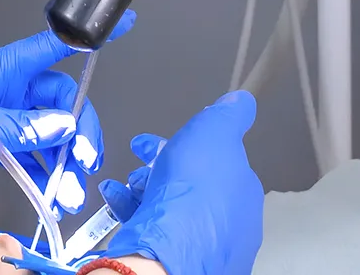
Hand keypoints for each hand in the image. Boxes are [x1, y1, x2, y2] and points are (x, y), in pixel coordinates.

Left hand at [0, 15, 134, 215]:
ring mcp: (1, 116)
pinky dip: (48, 171)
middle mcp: (3, 89)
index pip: (49, 47)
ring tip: (69, 191)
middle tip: (84, 162)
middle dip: (79, 131)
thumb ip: (20, 128)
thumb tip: (64, 126)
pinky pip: (34, 152)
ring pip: (51, 131)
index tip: (119, 24)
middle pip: (60, 101)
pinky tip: (55, 192)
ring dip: (66, 161)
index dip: (83, 37)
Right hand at [99, 91, 263, 274]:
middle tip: (141, 157)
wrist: (168, 254)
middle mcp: (229, 222)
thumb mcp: (214, 133)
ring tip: (126, 181)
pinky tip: (116, 198)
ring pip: (171, 207)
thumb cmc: (192, 194)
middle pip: (192, 184)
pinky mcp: (176, 258)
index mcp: (243, 191)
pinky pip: (154, 228)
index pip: (218, 160)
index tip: (166, 137)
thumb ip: (228, 116)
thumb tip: (243, 102)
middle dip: (163, 167)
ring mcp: (203, 244)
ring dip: (145, 186)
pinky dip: (132, 208)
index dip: (189, 144)